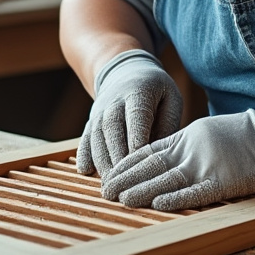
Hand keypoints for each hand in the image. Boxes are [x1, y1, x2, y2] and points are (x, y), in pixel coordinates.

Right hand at [77, 50, 182, 176]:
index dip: (138, 141)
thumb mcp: (170, 98)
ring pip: (96, 136)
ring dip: (101, 160)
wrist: (125, 72)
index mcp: (138, 93)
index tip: (142, 165)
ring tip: (109, 183)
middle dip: (117, 157)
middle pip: (113, 130)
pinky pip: (85, 137)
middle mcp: (114, 102)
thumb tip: (163, 153)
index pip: (136, 119)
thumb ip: (169, 124)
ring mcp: (99, 111)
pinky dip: (84, 153)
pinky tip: (86, 171)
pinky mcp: (91, 120)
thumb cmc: (156, 90)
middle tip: (125, 183)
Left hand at [101, 101, 254, 210]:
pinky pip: (195, 192)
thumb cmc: (246, 134)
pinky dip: (175, 198)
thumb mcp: (209, 130)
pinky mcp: (224, 181)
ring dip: (141, 190)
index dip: (126, 164)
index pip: (149, 150)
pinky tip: (157, 204)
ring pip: (167, 178)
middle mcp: (192, 149)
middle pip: (151, 165)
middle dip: (125, 178)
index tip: (109, 173)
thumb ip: (186, 143)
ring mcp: (208, 164)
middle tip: (105, 190)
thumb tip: (163, 156)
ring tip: (120, 199)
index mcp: (188, 136)